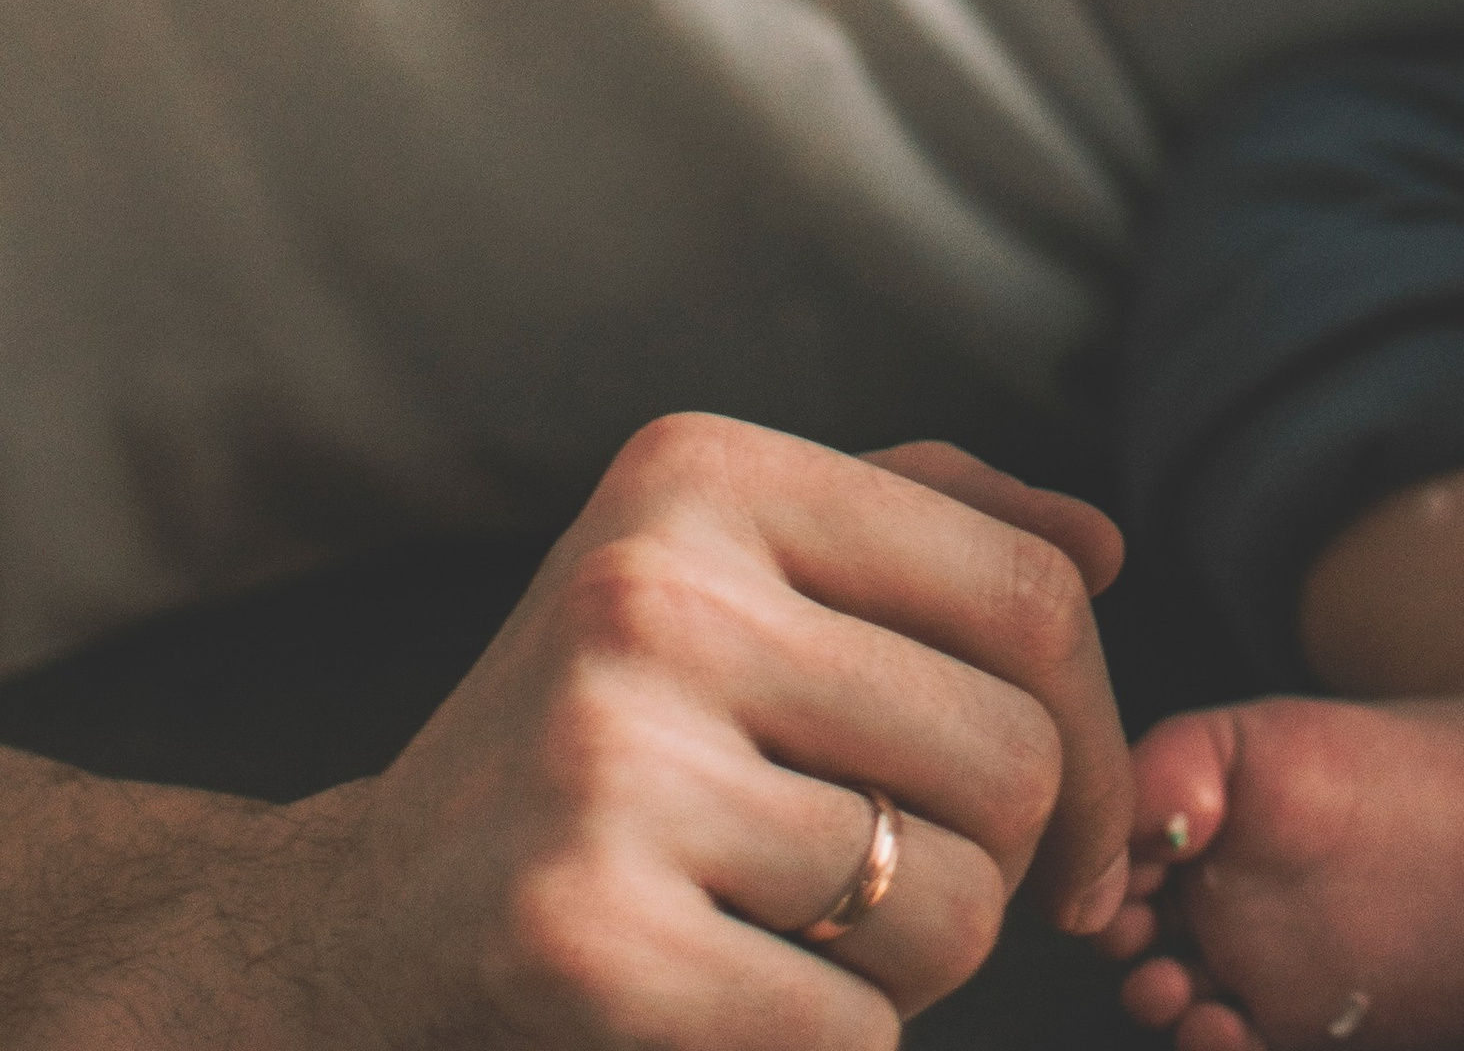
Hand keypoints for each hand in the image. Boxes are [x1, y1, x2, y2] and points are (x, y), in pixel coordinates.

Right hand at [268, 418, 1130, 1046]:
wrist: (360, 923)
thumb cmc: (600, 736)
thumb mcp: (731, 572)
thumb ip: (922, 527)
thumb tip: (1102, 544)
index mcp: (705, 472)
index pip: (1028, 589)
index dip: (1102, 726)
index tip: (1084, 822)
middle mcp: (653, 592)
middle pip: (1008, 754)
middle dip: (1006, 860)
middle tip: (918, 893)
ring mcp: (608, 762)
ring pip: (950, 901)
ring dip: (920, 964)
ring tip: (810, 937)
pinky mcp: (584, 937)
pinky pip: (853, 1028)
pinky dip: (840, 1046)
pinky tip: (745, 1008)